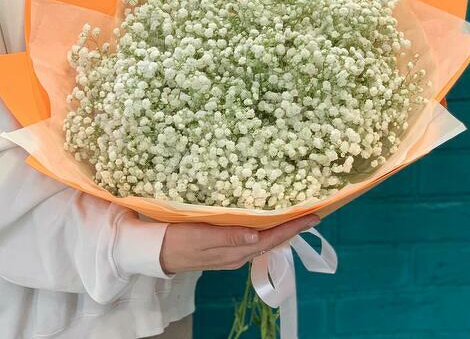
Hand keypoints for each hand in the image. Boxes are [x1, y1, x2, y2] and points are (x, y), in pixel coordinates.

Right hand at [159, 213, 319, 273]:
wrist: (156, 252)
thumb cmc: (177, 240)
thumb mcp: (201, 237)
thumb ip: (229, 237)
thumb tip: (257, 237)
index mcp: (235, 251)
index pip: (271, 238)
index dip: (293, 227)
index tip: (313, 217)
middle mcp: (238, 255)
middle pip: (272, 241)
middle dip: (293, 228)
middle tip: (312, 214)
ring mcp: (232, 254)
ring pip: (264, 241)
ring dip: (281, 230)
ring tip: (296, 217)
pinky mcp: (225, 250)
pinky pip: (253, 241)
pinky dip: (266, 231)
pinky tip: (268, 223)